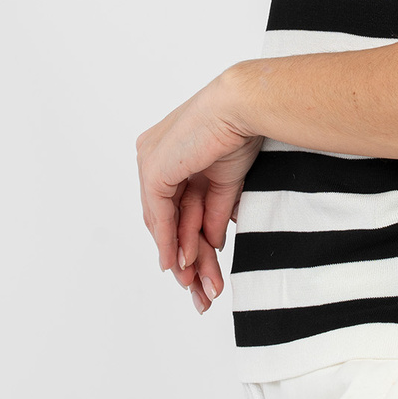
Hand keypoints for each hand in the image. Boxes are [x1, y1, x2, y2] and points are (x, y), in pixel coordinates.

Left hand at [135, 67, 263, 314]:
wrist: (246, 108)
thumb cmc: (243, 131)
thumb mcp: (226, 183)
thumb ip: (214, 213)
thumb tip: (210, 244)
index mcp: (172, 154)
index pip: (175, 207)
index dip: (190, 240)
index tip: (204, 268)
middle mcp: (155, 157)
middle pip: (169, 219)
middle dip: (187, 258)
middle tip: (201, 291)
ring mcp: (151, 162)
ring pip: (166, 223)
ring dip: (184, 257)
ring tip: (199, 287)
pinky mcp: (154, 169)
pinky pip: (160, 216)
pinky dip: (170, 242)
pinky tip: (179, 266)